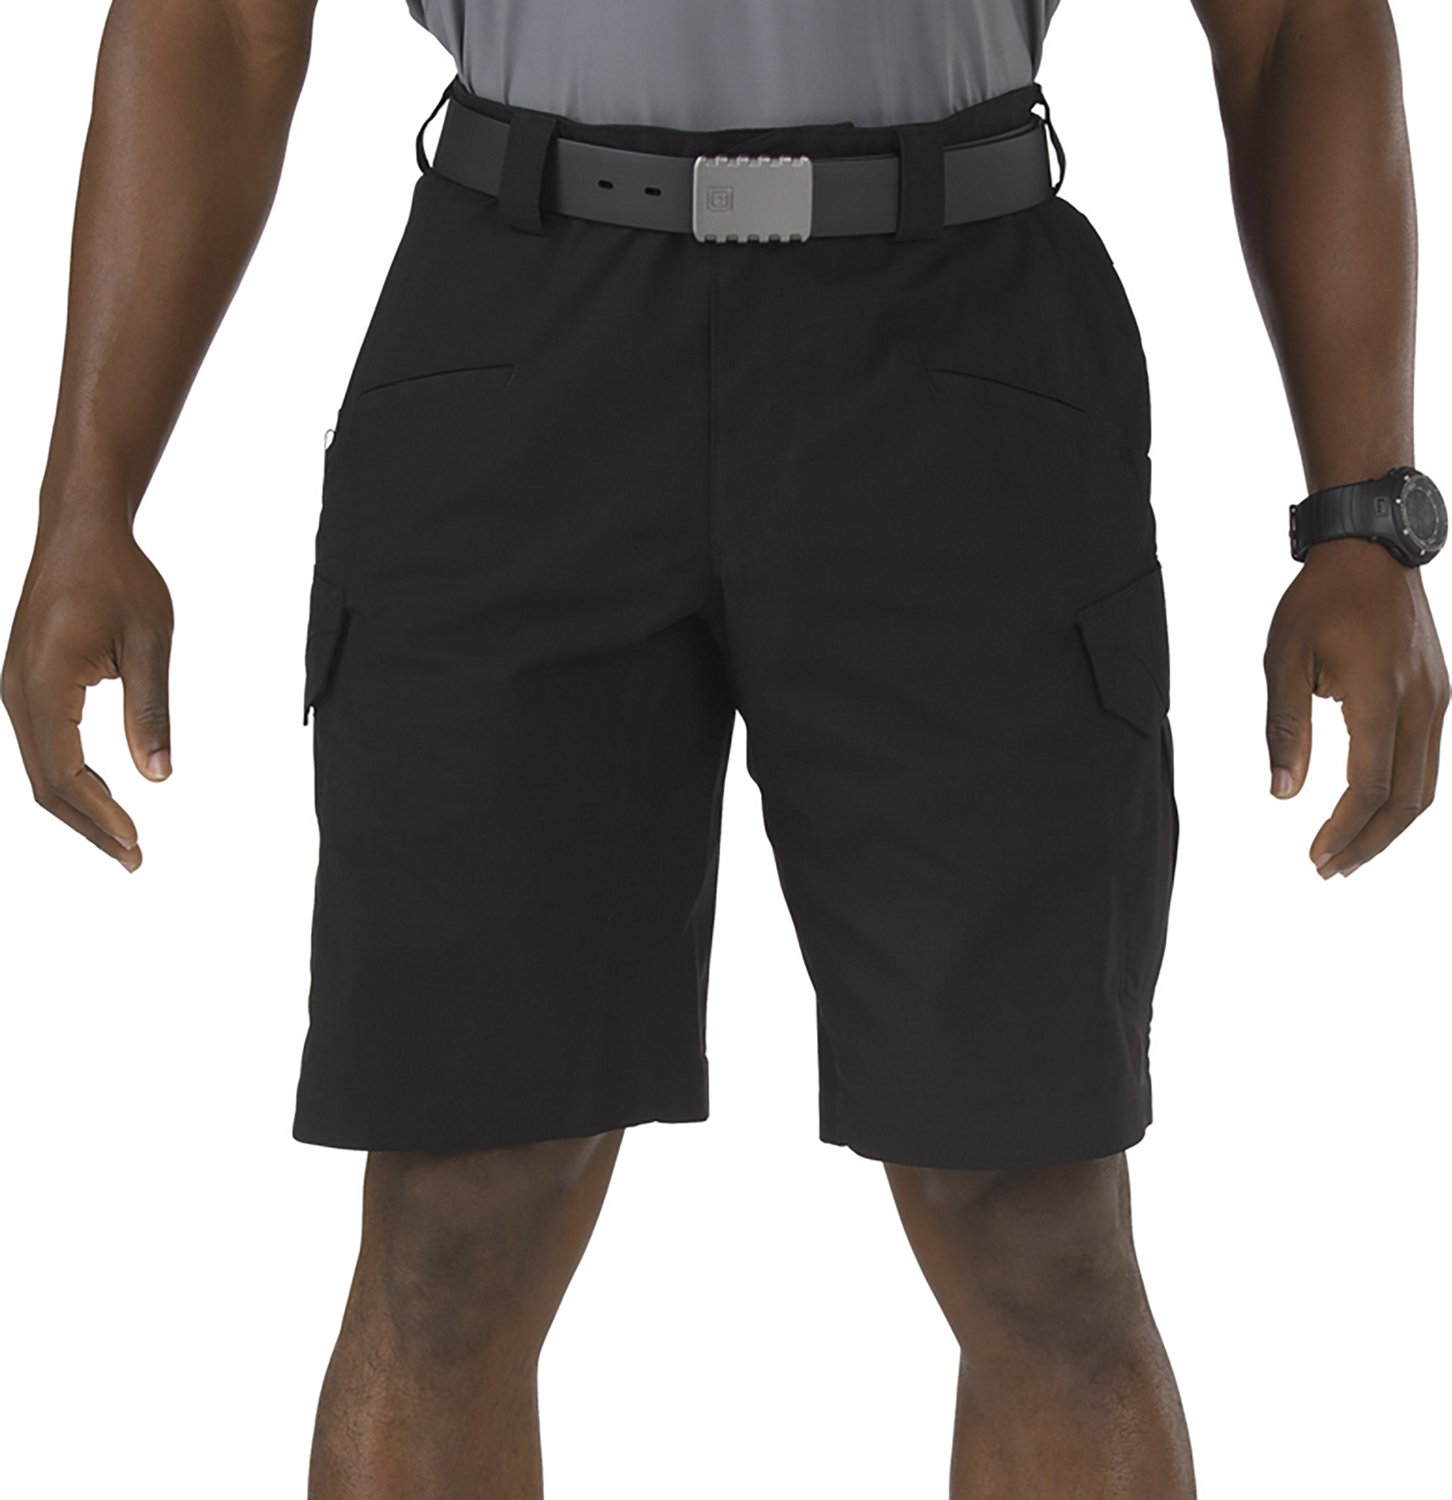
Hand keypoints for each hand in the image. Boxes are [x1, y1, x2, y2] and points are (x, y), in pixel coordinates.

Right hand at [2, 522, 173, 872]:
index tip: (138, 843)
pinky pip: (43, 746)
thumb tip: (159, 775)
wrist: (81, 531)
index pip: (66, 772)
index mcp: (43, 686)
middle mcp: (16, 693)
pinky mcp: (25, 685)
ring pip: (40, 769)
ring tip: (123, 841)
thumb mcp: (149, 643)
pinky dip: (70, 779)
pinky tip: (102, 798)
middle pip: (46, 783)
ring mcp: (15, 690)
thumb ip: (151, 711)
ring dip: (79, 808)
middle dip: (89, 825)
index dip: (101, 813)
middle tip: (134, 860)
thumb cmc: (121, 579)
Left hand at [1264, 536, 1448, 877]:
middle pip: (1406, 799)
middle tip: (1329, 871)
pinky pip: (1427, 758)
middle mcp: (1421, 703)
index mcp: (1380, 696)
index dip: (1343, 830)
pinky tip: (1373, 811)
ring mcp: (1438, 698)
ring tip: (1350, 854)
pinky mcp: (1439, 693)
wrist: (1369, 550)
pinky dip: (1403, 794)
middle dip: (1369, 842)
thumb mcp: (1284, 660)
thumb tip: (1282, 793)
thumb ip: (1285, 729)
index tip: (1314, 857)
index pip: (1369, 786)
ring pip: (1425, 784)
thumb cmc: (1318, 601)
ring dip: (1389, 826)